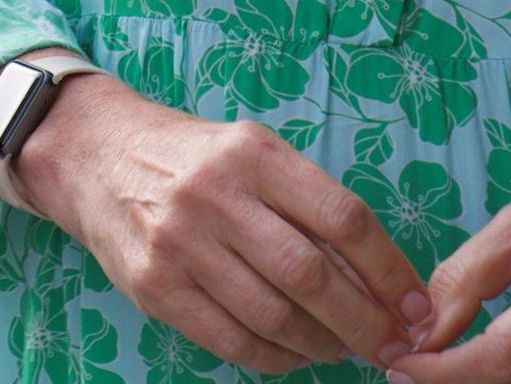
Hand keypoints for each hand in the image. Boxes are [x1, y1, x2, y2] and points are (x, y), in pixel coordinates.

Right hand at [10, 71, 434, 373]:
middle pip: (311, 275)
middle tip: (392, 346)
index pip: (343, 217)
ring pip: (273, 315)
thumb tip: (378, 281)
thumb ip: (308, 207)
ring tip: (342, 349)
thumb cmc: (193, 159)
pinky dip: (274, 357)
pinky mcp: (154, 285)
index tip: (416, 306)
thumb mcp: (252, 154)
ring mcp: (180, 243)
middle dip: (365, 322)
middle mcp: (217, 195)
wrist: (94, 156)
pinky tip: (294, 354)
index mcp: (254, 153)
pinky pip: (230, 339)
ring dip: (321, 344)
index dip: (390, 270)